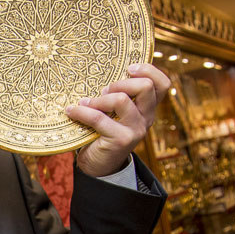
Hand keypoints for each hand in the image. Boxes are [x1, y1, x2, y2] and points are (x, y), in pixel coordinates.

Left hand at [64, 63, 170, 177]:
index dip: (149, 70)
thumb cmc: (103, 132)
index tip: (129, 68)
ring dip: (99, 99)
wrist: (98, 165)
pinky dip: (82, 111)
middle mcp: (146, 118)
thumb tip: (102, 70)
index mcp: (147, 108)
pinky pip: (99, 118)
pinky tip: (72, 111)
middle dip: (121, 83)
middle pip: (146, 86)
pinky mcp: (121, 140)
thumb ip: (118, 94)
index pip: (162, 84)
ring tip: (86, 103)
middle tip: (104, 91)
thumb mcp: (115, 111)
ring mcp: (136, 129)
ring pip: (121, 100)